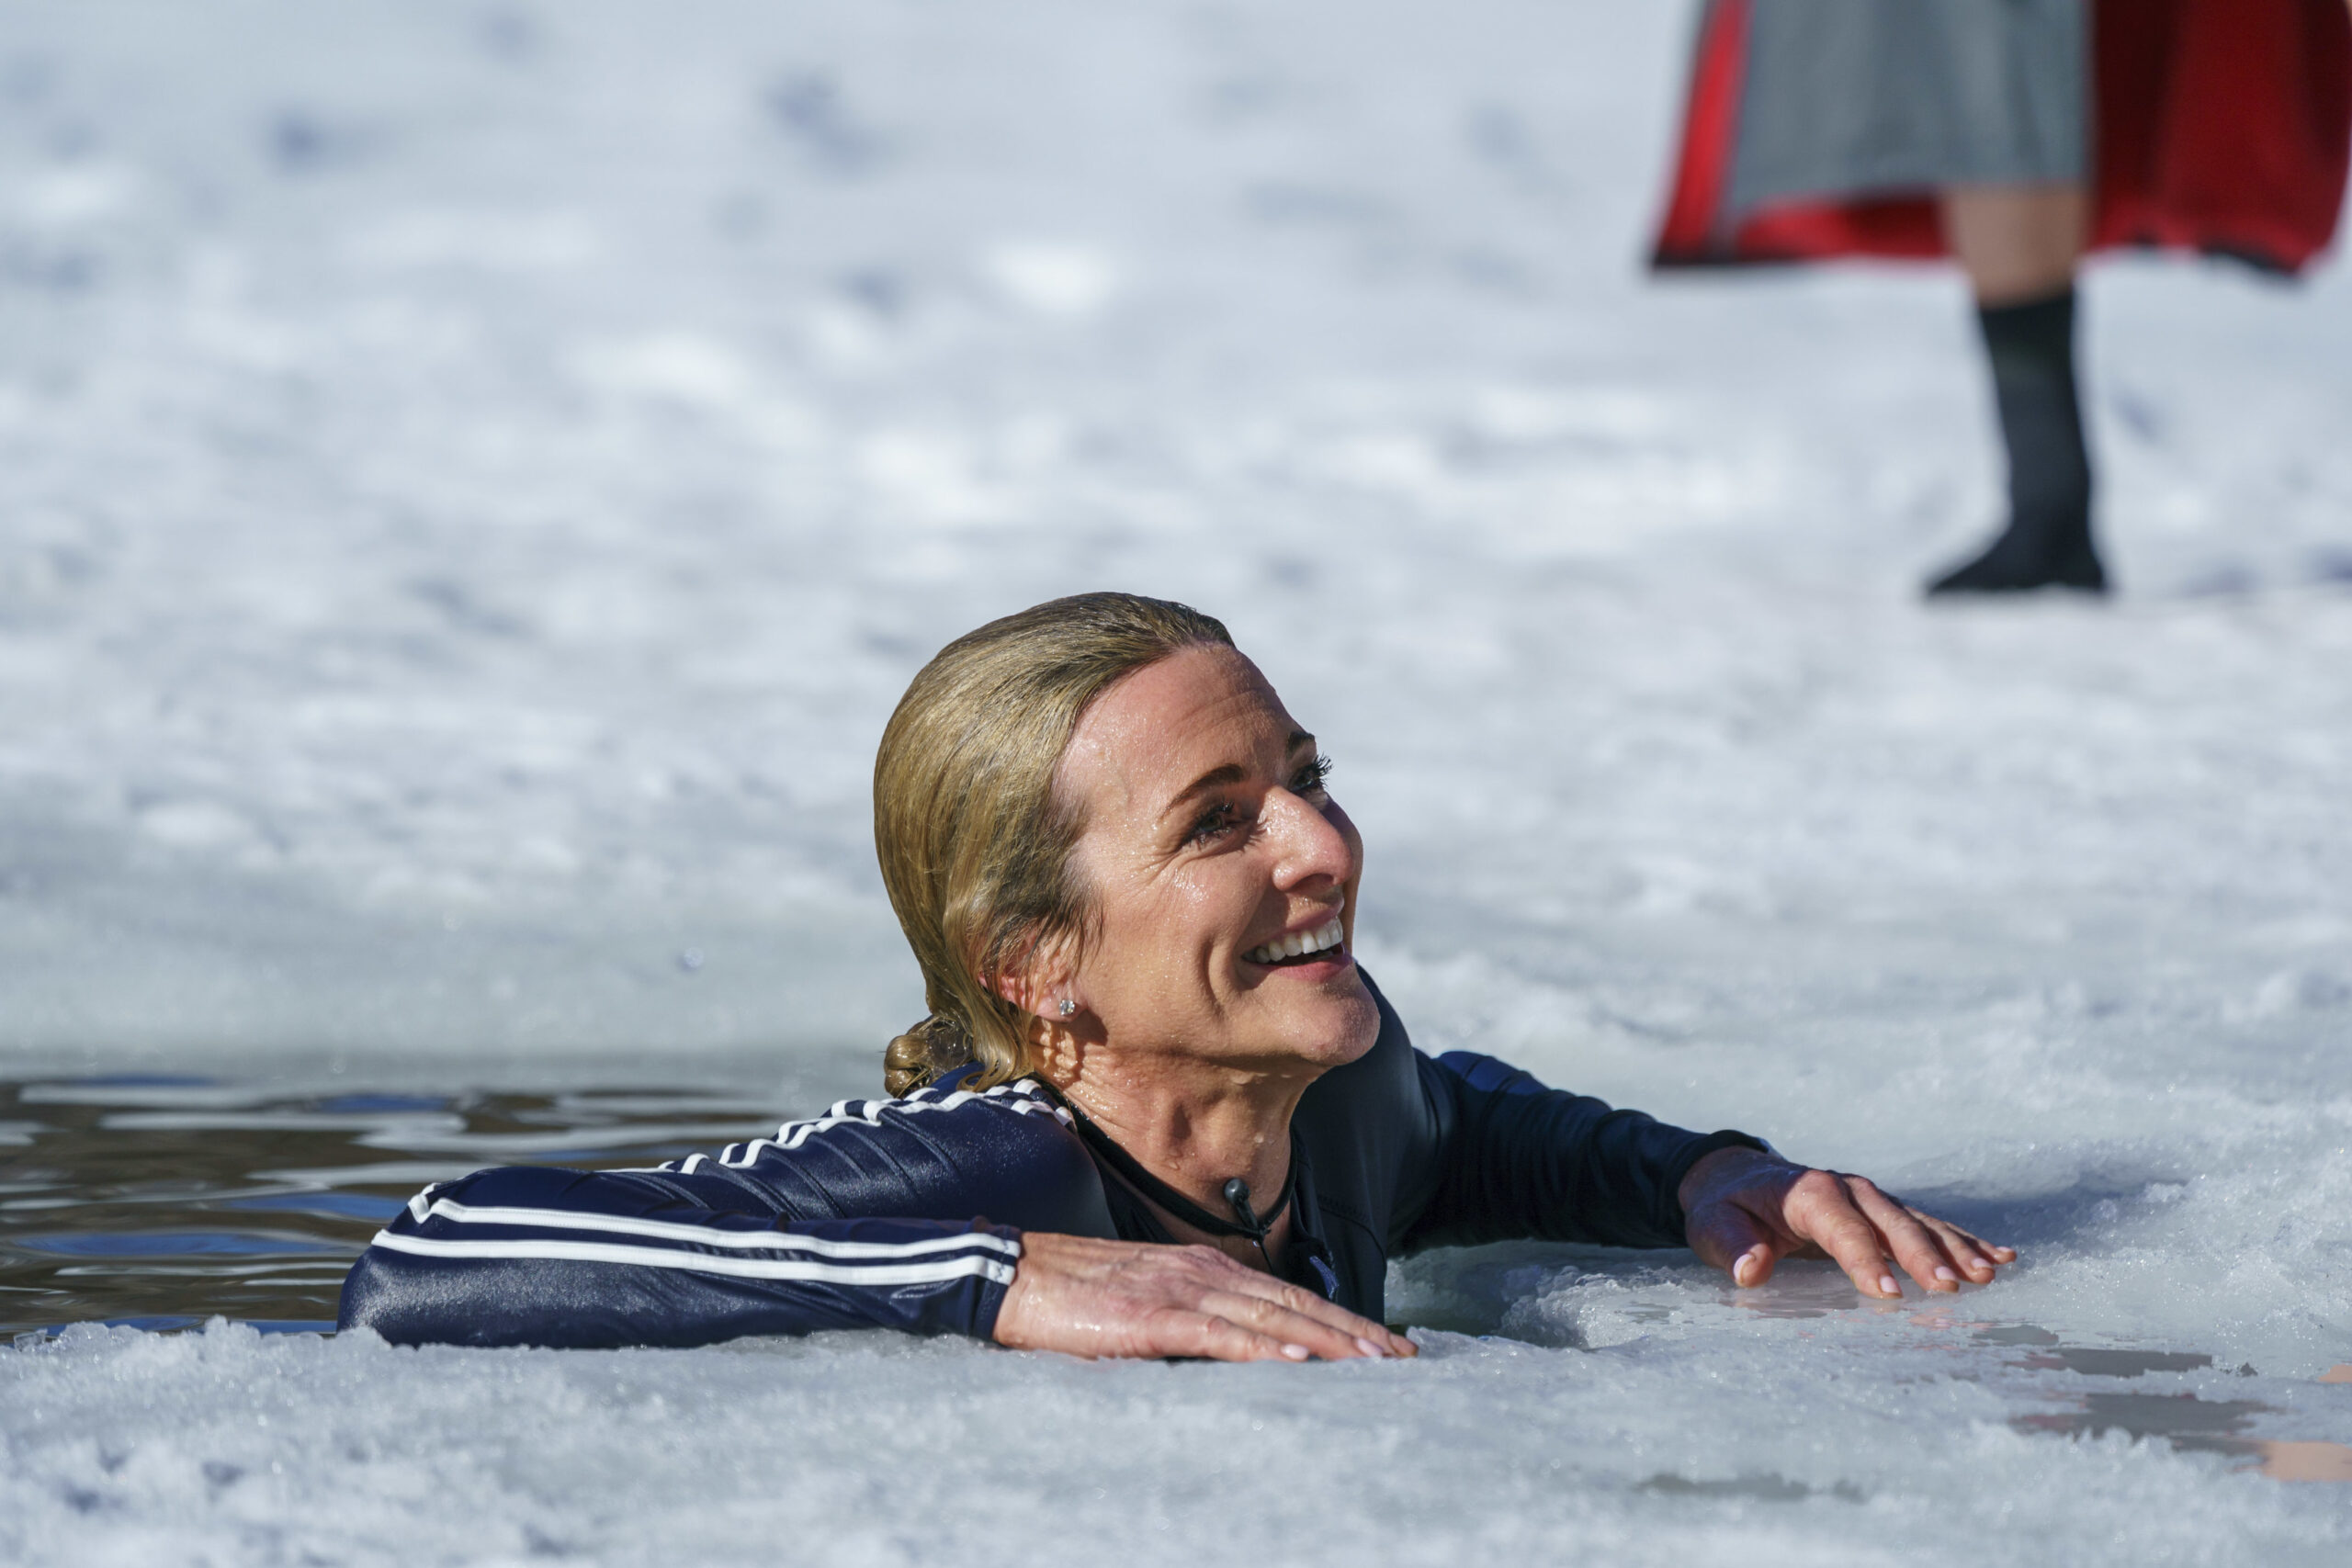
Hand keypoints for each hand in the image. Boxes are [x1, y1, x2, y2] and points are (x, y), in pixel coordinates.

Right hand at [992, 1232, 1417, 1360]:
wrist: (1012, 1272)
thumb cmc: (1073, 1291)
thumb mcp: (1147, 1294)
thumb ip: (1194, 1311)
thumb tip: (1240, 1341)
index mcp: (1204, 1266)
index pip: (1290, 1295)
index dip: (1343, 1319)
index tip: (1387, 1344)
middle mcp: (1202, 1271)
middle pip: (1295, 1305)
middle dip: (1355, 1333)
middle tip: (1406, 1359)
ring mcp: (1178, 1291)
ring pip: (1270, 1318)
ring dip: (1328, 1342)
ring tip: (1374, 1365)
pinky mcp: (1148, 1316)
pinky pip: (1216, 1334)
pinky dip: (1261, 1347)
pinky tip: (1297, 1359)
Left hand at [1678, 1146, 2016, 1298]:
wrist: (1737, 1176)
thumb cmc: (1726, 1208)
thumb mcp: (1712, 1225)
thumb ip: (1732, 1247)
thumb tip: (1752, 1270)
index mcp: (1807, 1192)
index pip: (1842, 1228)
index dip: (1865, 1260)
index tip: (1889, 1294)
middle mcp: (1848, 1188)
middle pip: (1892, 1223)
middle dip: (1924, 1256)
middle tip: (1953, 1289)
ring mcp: (1871, 1197)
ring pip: (1919, 1222)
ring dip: (1955, 1249)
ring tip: (1990, 1275)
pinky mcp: (1885, 1210)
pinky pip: (1930, 1224)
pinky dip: (1965, 1240)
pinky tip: (2002, 1257)